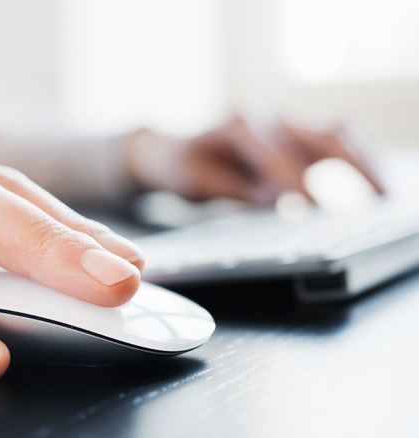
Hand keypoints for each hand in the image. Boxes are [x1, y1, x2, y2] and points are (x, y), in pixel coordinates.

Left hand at [126, 115, 383, 203]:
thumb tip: (280, 199)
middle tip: (369, 205)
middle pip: (322, 136)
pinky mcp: (298, 127)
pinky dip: (362, 154)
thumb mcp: (196, 184)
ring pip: (339, 131)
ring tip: (384, 194)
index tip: (317, 208)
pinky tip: (374, 179)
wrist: (173, 150)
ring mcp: (285, 118)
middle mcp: (267, 115)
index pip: (278, 155)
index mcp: (237, 127)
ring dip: (365, 161)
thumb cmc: (185, 168)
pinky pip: (340, 133)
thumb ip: (236, 190)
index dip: (299, 182)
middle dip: (350, 171)